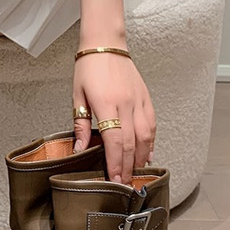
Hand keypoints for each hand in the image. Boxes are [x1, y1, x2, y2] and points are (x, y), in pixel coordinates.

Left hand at [72, 52, 155, 184]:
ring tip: (135, 173)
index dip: (115, 163)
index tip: (115, 180)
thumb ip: (81, 125)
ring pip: (146, 136)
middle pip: (131, 143)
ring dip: (141, 157)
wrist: (106, 45)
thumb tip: (80, 150)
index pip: (114, 142)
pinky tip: (147, 154)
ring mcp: (139, 101)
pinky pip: (152, 125)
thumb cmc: (88, 69)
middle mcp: (126, 104)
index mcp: (107, 104)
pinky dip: (151, 142)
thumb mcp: (77, 97)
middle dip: (128, 167)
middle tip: (125, 185)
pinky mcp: (146, 98)